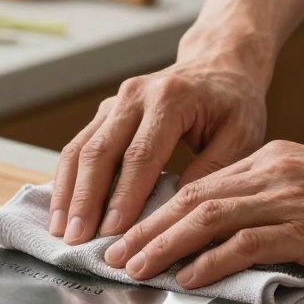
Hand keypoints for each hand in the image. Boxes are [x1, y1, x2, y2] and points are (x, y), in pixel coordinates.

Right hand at [49, 56, 267, 244]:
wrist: (218, 65)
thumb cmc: (233, 105)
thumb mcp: (241, 137)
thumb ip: (212, 172)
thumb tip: (175, 211)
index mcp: (171, 98)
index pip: (141, 154)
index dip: (124, 195)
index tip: (113, 231)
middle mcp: (136, 95)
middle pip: (101, 151)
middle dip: (86, 199)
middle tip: (77, 239)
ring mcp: (115, 102)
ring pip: (81, 148)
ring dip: (68, 192)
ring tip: (61, 230)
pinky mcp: (105, 113)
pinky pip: (78, 146)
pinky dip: (67, 179)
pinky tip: (62, 208)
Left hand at [102, 140, 303, 287]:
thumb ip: (271, 196)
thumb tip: (234, 224)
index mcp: (268, 161)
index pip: (198, 185)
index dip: (158, 210)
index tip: (131, 231)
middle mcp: (269, 175)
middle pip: (190, 199)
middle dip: (146, 227)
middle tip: (114, 252)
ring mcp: (286, 200)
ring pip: (207, 218)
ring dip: (164, 244)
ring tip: (135, 266)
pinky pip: (246, 244)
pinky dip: (210, 261)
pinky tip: (187, 276)